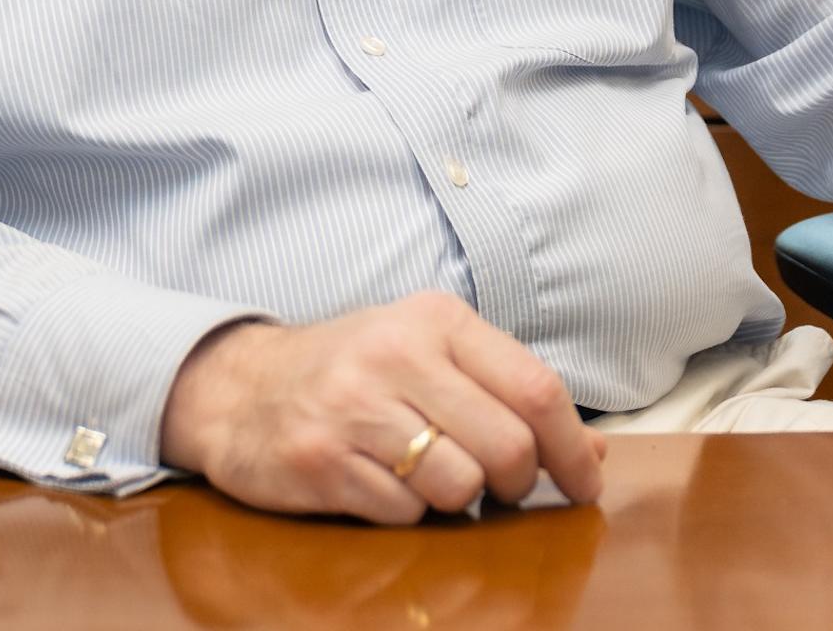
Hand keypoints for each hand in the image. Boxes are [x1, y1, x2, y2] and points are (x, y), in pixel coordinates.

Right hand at [159, 292, 607, 523]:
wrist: (239, 387)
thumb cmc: (354, 370)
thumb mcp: (430, 355)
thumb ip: (508, 392)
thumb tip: (593, 454)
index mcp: (436, 319)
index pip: (536, 388)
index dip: (573, 448)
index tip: (586, 484)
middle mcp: (396, 354)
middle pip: (508, 446)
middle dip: (518, 483)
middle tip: (500, 487)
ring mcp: (354, 408)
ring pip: (459, 486)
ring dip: (457, 498)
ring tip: (427, 474)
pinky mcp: (321, 460)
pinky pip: (404, 512)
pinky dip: (406, 511)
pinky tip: (381, 482)